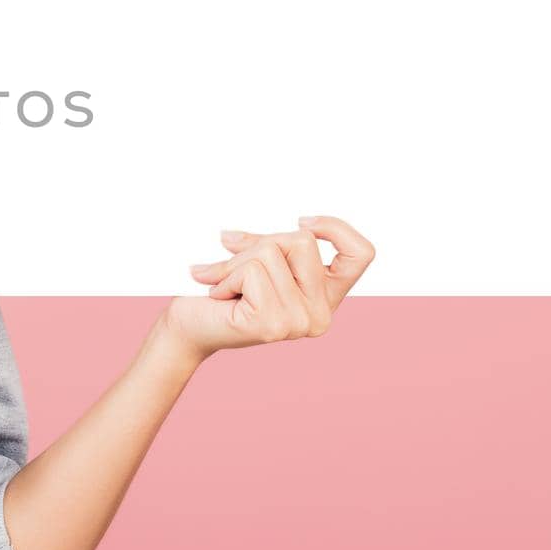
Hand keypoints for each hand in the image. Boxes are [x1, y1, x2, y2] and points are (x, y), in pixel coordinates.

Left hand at [160, 215, 375, 361]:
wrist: (190, 328)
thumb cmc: (220, 295)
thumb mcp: (253, 262)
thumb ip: (263, 246)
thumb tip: (230, 235)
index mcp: (325, 298)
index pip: (361, 255)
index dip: (337, 229)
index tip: (301, 221)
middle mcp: (320, 316)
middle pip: (302, 242)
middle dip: (260, 244)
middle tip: (232, 267)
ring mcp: (299, 323)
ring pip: (272, 253)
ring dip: (235, 262)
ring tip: (223, 285)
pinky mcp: (272, 324)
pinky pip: (251, 271)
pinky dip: (226, 276)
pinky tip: (219, 297)